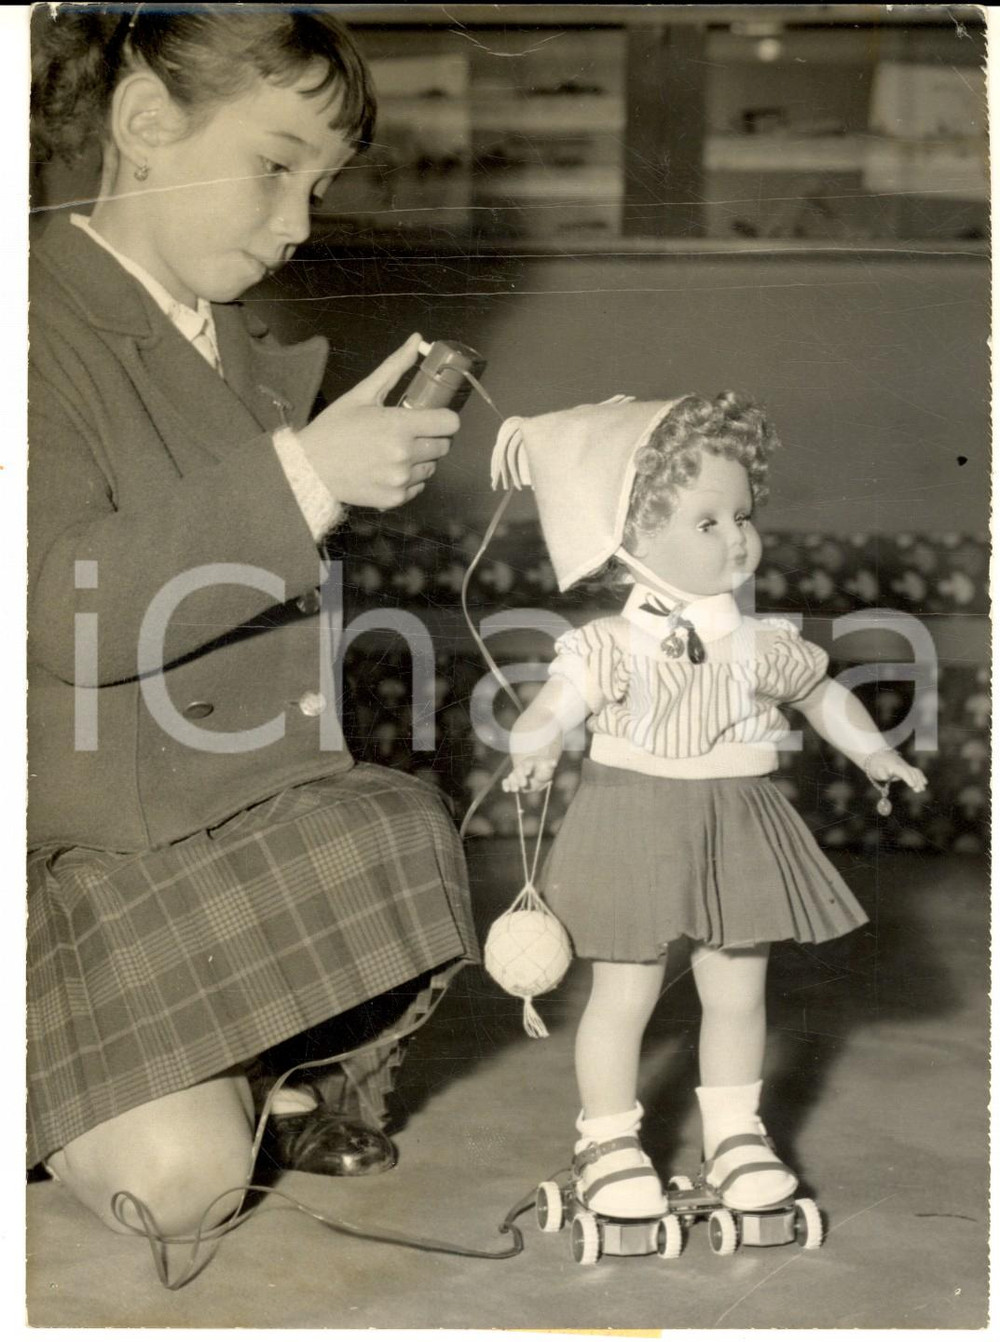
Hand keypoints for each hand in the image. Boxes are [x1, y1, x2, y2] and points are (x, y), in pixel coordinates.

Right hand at [298, 333, 458, 509]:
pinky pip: (418, 486)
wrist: (309, 468)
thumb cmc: (334, 427)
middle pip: (444, 446)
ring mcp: (401, 479)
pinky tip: (387, 470)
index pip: (450, 423)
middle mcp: (405, 454)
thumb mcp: (362, 393)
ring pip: (431, 467)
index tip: (431, 418)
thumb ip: (394, 367)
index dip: (443, 419)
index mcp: (400, 425)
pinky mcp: (395, 498)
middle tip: (407, 435)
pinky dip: (409, 479)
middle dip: (431, 438)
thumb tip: (417, 339)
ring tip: (394, 453)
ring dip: (420, 459)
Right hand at [503, 755, 558, 793]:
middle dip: (520, 778)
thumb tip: (554, 763)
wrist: (538, 774)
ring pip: (512, 777)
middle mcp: (521, 768)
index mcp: (529, 763)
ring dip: (513, 783)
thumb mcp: (548, 766)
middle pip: (518, 771)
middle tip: (524, 784)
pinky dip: (505, 785)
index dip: (528, 768)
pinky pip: (507, 781)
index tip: (528, 773)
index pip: (528, 764)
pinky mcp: (513, 781)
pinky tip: (506, 790)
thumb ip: (550, 764)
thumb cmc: (543, 769)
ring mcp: (516, 774)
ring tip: (516, 790)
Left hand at [866, 749, 927, 792]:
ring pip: (915, 771)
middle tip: (919, 790)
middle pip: (911, 772)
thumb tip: (885, 777)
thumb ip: (881, 773)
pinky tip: (925, 783)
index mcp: (894, 766)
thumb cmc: (876, 766)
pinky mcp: (907, 767)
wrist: (877, 756)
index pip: (903, 772)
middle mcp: (902, 765)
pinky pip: (916, 770)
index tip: (912, 785)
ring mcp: (905, 765)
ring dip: (920, 779)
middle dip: (916, 781)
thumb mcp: (876, 770)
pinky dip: (920, 776)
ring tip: (922, 789)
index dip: (908, 778)